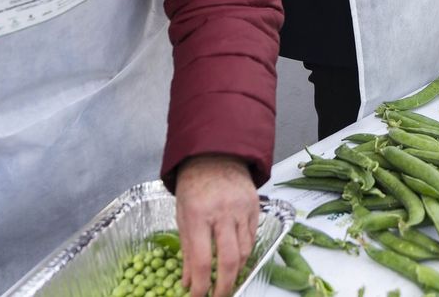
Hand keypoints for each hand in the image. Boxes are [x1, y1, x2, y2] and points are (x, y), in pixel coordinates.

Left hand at [176, 155, 259, 296]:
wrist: (216, 155)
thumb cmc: (194, 185)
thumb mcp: (182, 215)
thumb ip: (187, 249)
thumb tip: (188, 282)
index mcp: (198, 214)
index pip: (202, 259)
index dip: (201, 285)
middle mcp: (223, 212)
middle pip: (229, 259)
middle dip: (225, 285)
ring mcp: (242, 209)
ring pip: (245, 251)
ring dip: (236, 271)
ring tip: (227, 280)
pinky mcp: (255, 207)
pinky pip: (252, 238)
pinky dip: (244, 253)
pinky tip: (236, 260)